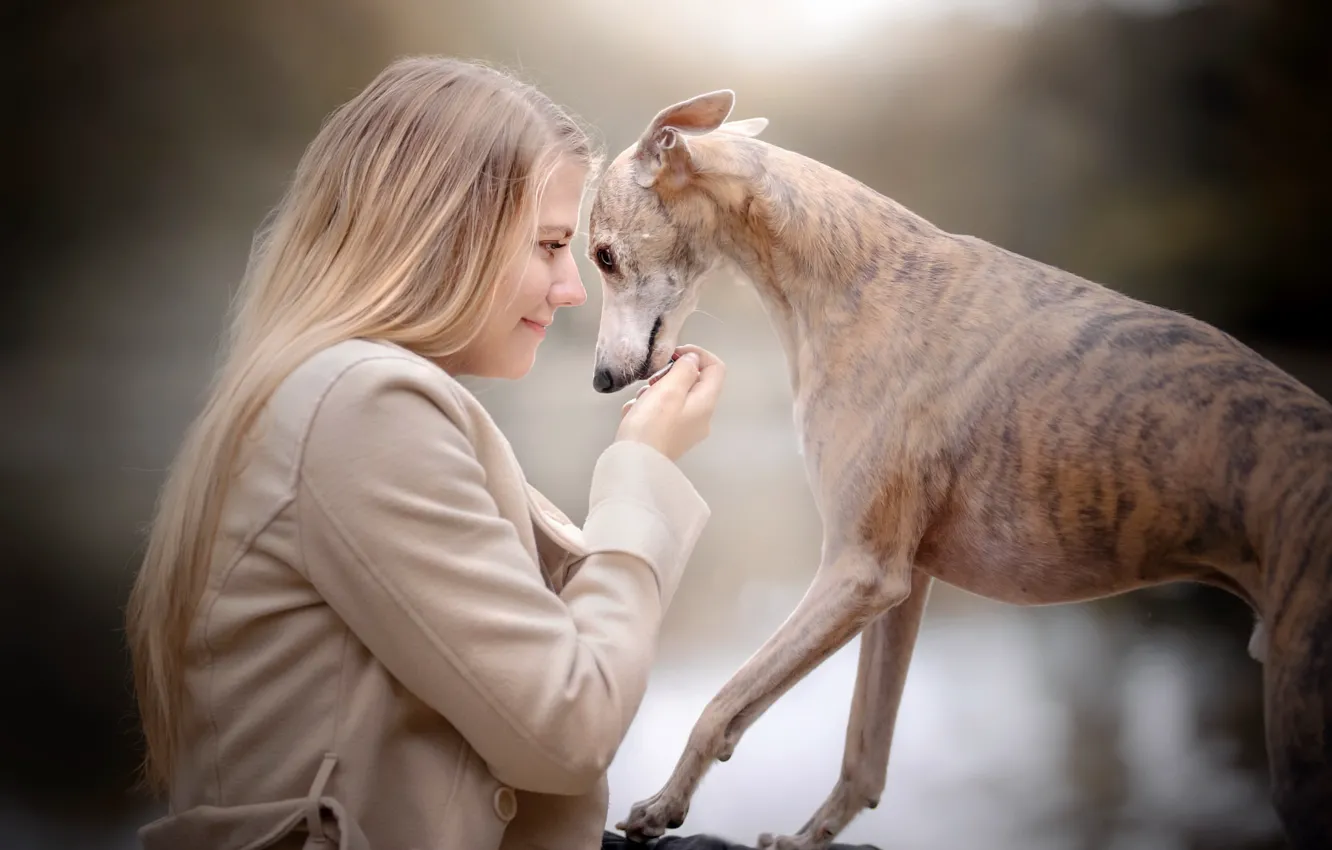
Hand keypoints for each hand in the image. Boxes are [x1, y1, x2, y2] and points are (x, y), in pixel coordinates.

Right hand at [615, 345, 725, 461]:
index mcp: (705, 404)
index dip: (696, 354)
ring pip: (674, 397)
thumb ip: (684, 369)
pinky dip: (647, 408)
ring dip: (654, 392)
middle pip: (693, 382)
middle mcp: (701, 418)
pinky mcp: (669, 437)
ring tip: (640, 402)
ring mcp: (686, 429)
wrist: (634, 464)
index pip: (716, 368)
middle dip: (669, 376)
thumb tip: (692, 360)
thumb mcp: (669, 389)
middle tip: (651, 382)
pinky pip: (662, 413)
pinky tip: (634, 415)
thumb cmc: (651, 426)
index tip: (673, 355)